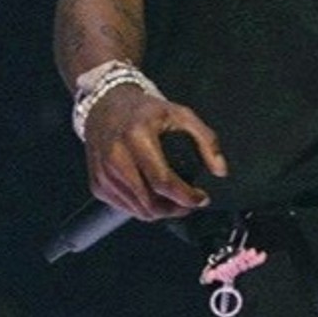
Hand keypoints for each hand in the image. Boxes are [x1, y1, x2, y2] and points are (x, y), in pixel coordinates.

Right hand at [85, 85, 228, 221]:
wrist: (105, 105)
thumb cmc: (144, 111)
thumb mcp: (179, 114)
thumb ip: (205, 139)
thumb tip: (220, 170)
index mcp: (137, 137)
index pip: (163, 181)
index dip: (186, 196)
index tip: (201, 198)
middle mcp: (116, 157)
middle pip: (150, 203)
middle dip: (175, 209)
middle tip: (189, 202)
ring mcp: (104, 174)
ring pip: (139, 210)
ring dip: (160, 212)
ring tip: (173, 200)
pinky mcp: (97, 184)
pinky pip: (125, 208)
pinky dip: (142, 208)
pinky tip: (152, 195)